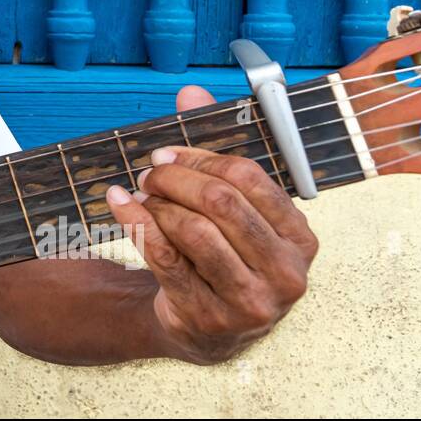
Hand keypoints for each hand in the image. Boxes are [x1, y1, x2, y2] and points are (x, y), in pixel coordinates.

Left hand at [105, 85, 319, 363]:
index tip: (167, 151)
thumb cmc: (223, 256)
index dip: (201, 157)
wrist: (206, 328)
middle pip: (221, 202)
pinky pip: (165, 258)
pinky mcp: (209, 318)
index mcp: (300, 238)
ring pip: (194, 231)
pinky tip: (120, 206)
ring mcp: (250, 301)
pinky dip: (136, 224)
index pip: (249, 178)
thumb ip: (213, 149)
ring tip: (140, 194)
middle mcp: (286, 272)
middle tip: (149, 172)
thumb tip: (190, 92)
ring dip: (157, 204)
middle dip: (176, 178)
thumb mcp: (229, 208)